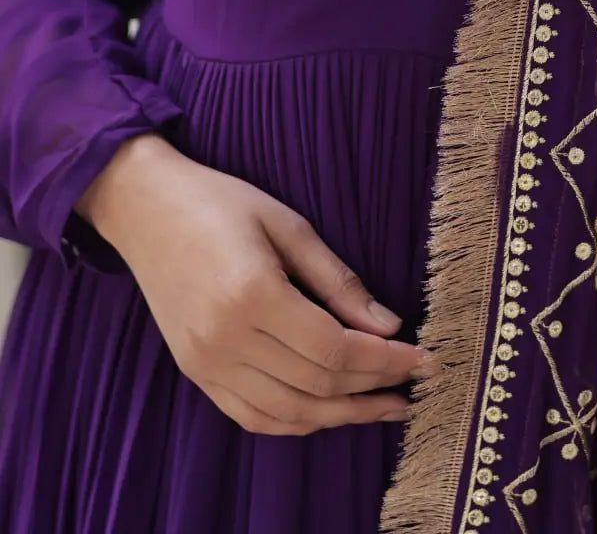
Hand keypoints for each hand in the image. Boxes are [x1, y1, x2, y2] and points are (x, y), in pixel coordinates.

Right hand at [76, 134, 431, 434]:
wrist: (145, 207)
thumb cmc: (220, 202)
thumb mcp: (288, 225)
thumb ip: (338, 280)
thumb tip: (390, 325)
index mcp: (252, 294)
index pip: (334, 349)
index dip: (385, 360)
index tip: (423, 357)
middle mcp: (225, 339)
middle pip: (316, 384)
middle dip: (374, 387)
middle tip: (415, 381)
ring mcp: (205, 362)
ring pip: (287, 412)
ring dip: (342, 414)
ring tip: (384, 406)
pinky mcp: (195, 371)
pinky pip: (253, 416)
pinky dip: (297, 421)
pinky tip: (330, 410)